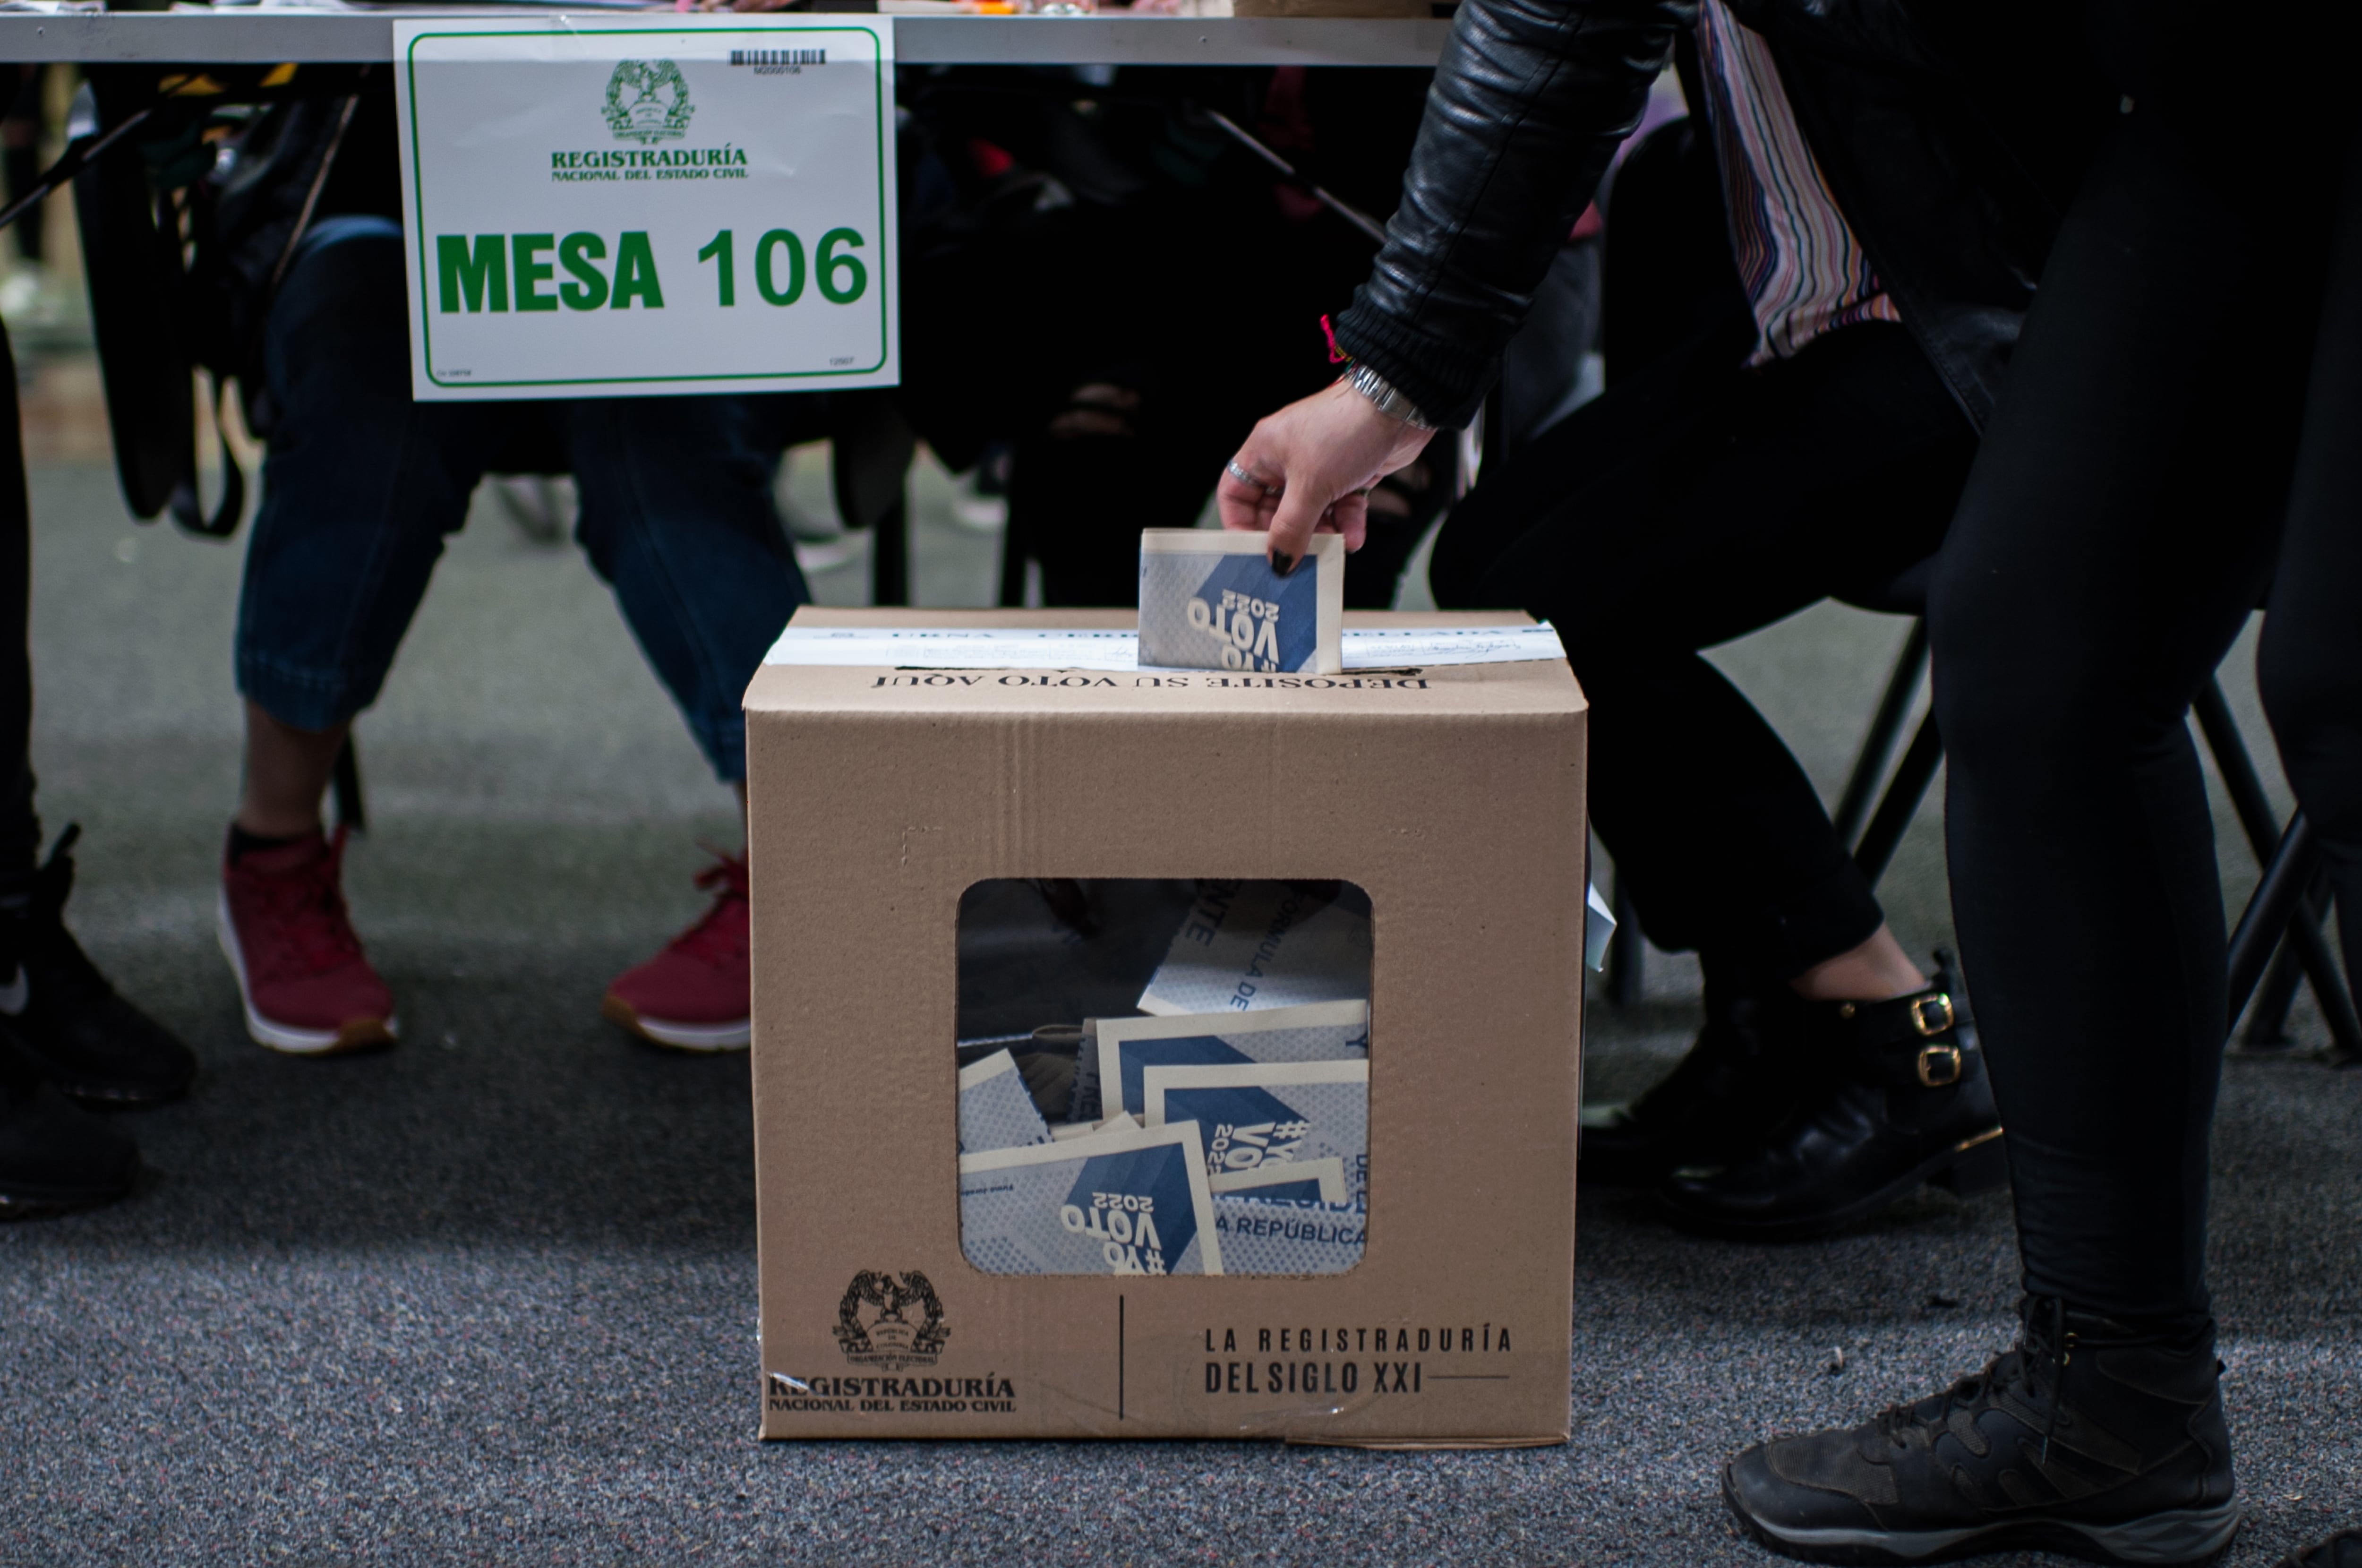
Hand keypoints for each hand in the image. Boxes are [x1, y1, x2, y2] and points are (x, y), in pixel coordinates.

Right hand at [1217, 379, 1437, 571]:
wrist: (1399, 408)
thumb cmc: (1345, 427)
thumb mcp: (1310, 486)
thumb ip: (1291, 529)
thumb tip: (1279, 561)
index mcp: (1263, 451)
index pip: (1234, 494)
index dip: (1239, 525)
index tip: (1253, 551)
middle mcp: (1287, 459)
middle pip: (1274, 511)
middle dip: (1288, 535)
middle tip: (1297, 559)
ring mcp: (1318, 467)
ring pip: (1309, 514)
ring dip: (1322, 534)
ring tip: (1333, 545)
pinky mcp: (1347, 475)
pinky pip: (1339, 509)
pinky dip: (1346, 524)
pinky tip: (1354, 536)